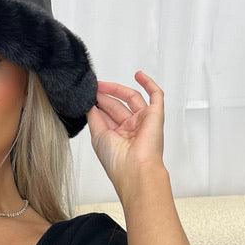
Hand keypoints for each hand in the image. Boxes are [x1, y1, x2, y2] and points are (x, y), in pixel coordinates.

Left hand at [86, 70, 165, 194]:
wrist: (135, 169)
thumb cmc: (117, 160)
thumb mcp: (98, 136)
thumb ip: (94, 117)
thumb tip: (90, 103)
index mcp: (118, 136)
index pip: (108, 115)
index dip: (98, 104)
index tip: (87, 96)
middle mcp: (131, 129)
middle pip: (118, 106)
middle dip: (105, 96)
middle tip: (93, 88)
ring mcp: (144, 121)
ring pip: (132, 98)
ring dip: (118, 89)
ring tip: (102, 84)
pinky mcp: (156, 115)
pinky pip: (156, 95)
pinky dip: (149, 83)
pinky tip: (138, 75)